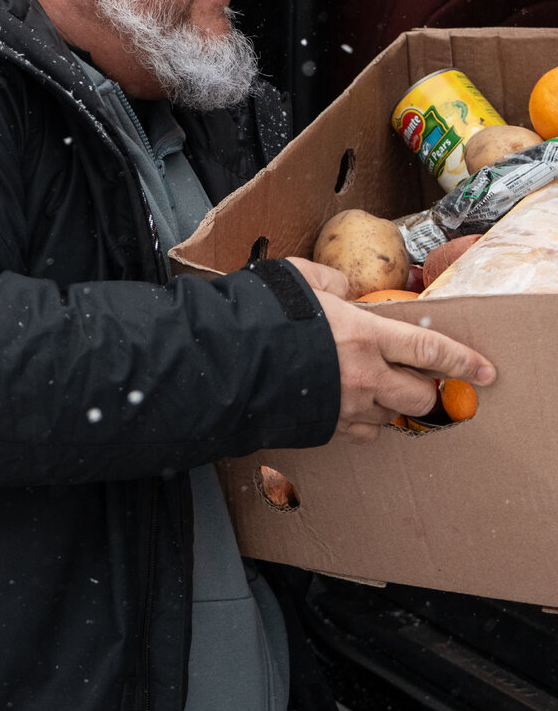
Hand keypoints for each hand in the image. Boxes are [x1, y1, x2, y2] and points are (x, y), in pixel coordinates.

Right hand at [281, 256, 497, 438]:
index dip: (462, 361)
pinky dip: (365, 420)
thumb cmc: (261, 313)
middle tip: (424, 382)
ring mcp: (346, 406)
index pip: (429, 351)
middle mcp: (363, 376)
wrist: (224, 358)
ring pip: (391, 417)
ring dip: (391, 404)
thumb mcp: (298, 277)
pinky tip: (349, 404)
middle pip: (420, 396)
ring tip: (373, 388)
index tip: (485, 371)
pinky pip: (362, 432)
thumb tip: (345, 290)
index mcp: (363, 335)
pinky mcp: (327, 427)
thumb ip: (331, 281)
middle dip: (429, 391)